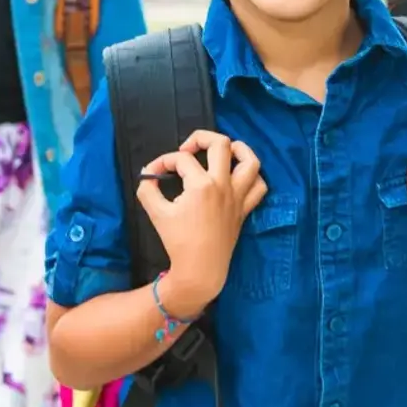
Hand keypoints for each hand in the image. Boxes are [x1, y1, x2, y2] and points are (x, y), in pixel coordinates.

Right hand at [133, 130, 265, 309]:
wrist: (200, 269)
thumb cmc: (177, 242)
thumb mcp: (156, 213)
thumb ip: (147, 189)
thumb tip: (148, 174)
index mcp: (201, 185)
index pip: (181, 160)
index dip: (163, 161)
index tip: (153, 173)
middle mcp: (223, 185)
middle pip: (220, 144)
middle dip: (200, 138)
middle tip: (187, 150)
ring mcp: (237, 196)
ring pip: (250, 161)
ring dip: (238, 149)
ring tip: (224, 150)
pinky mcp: (244, 208)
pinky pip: (259, 187)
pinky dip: (252, 177)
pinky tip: (238, 176)